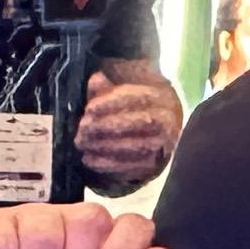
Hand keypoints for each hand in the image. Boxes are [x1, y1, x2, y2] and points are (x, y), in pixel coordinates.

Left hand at [80, 61, 183, 192]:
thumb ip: (106, 86)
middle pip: (141, 123)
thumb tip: (96, 80)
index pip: (139, 98)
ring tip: (82, 143)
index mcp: (160, 97)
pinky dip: (107, 164)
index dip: (113, 103)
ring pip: (137, 147)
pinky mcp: (153, 166)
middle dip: (107, 125)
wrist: (151, 134)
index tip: (90, 108)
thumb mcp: (118, 92)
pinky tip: (88, 158)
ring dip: (105, 146)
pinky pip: (131, 168)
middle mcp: (167, 121)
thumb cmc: (128, 109)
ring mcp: (162, 145)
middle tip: (82, 128)